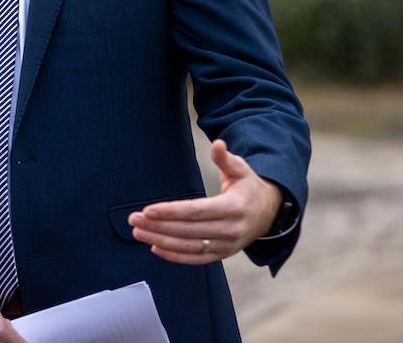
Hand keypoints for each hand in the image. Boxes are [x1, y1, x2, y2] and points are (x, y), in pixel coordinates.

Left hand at [127, 139, 281, 263]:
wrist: (269, 213)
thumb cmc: (248, 186)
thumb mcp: (241, 169)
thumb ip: (225, 158)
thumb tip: (218, 144)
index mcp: (234, 208)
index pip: (197, 211)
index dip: (171, 212)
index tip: (149, 210)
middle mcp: (231, 230)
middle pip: (188, 231)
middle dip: (159, 226)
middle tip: (134, 219)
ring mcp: (227, 246)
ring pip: (189, 247)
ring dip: (161, 241)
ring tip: (138, 232)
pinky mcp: (222, 254)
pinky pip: (196, 259)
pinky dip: (175, 256)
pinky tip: (155, 247)